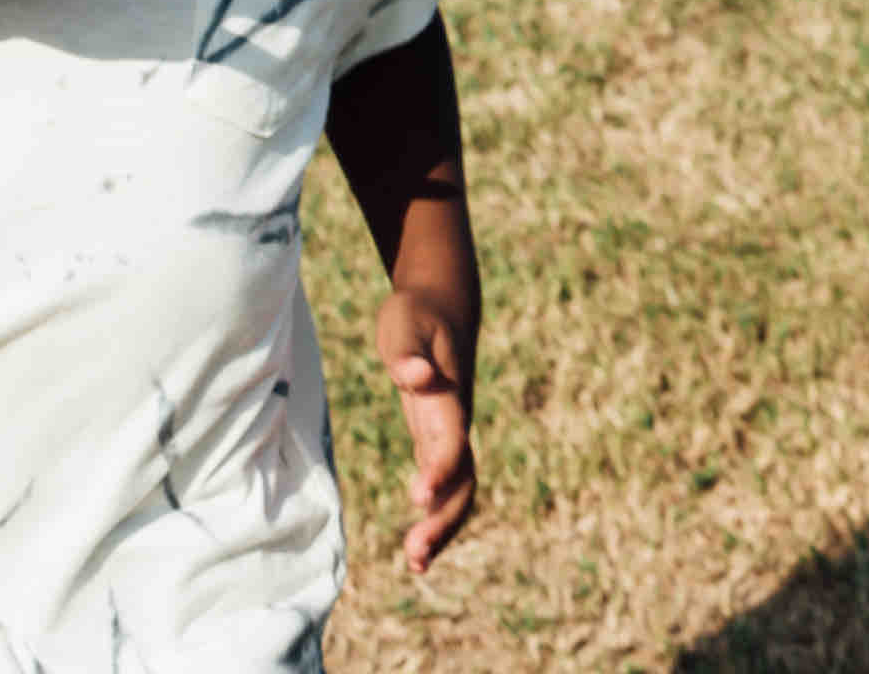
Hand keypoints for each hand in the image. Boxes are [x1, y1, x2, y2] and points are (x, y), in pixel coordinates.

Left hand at [375, 286, 475, 572]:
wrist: (444, 305)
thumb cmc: (417, 313)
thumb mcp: (405, 322)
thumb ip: (408, 351)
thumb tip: (419, 377)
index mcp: (449, 398)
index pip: (450, 442)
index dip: (439, 470)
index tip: (418, 497)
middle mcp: (455, 423)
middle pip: (463, 480)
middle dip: (443, 519)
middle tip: (414, 556)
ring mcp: (450, 434)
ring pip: (459, 490)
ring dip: (442, 528)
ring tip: (415, 564)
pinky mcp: (438, 440)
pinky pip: (446, 486)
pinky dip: (436, 516)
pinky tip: (417, 549)